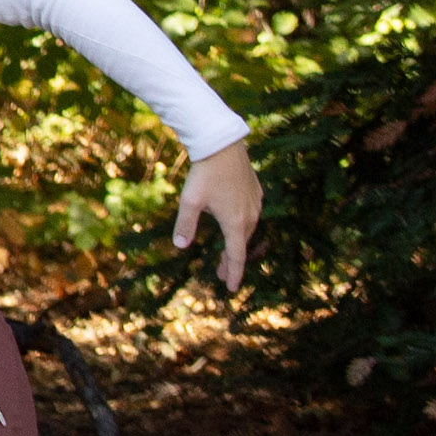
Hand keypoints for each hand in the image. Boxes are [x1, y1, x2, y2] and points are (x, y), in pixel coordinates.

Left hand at [171, 139, 259, 294]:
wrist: (223, 145)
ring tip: (228, 254)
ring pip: (246, 230)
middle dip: (231, 261)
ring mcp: (255, 203)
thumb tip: (180, 246)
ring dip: (237, 243)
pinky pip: (250, 214)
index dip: (233, 274)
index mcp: (235, 222)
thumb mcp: (190, 201)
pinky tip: (235, 225)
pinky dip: (242, 226)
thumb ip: (185, 225)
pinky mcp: (256, 192)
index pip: (236, 256)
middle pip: (241, 245)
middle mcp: (250, 216)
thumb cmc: (204, 173)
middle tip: (222, 275)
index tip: (231, 289)